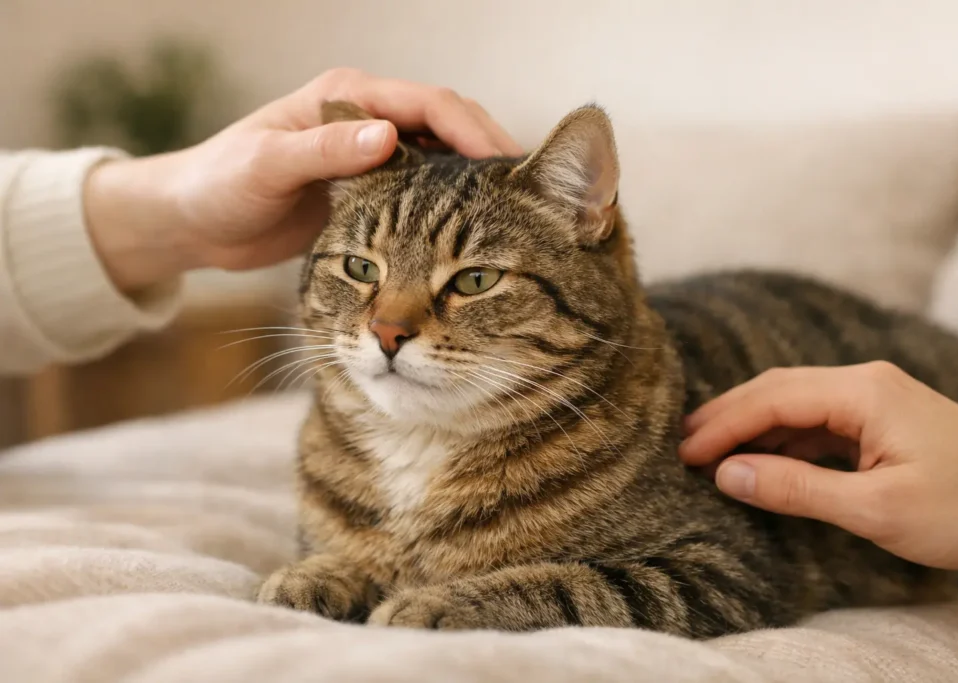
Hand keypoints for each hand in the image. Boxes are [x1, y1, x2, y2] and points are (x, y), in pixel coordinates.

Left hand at [83, 68, 521, 293]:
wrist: (190, 220)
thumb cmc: (217, 186)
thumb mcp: (265, 168)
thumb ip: (325, 154)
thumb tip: (389, 138)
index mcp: (346, 99)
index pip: (429, 105)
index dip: (473, 132)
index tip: (507, 167)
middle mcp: (365, 119)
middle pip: (448, 125)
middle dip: (490, 153)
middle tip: (528, 192)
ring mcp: (370, 153)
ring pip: (443, 156)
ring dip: (477, 180)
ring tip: (515, 211)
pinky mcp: (370, 188)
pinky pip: (426, 187)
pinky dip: (454, 202)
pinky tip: (476, 228)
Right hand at [678, 361, 957, 569]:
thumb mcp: (876, 508)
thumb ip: (796, 488)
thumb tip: (727, 475)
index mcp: (861, 392)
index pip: (771, 397)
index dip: (722, 425)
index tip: (683, 453)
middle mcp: (864, 383)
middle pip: (776, 389)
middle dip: (727, 417)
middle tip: (680, 446)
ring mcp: (875, 398)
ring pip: (795, 403)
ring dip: (752, 428)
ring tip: (710, 454)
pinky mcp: (883, 419)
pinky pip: (818, 421)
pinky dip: (783, 439)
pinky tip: (763, 461)